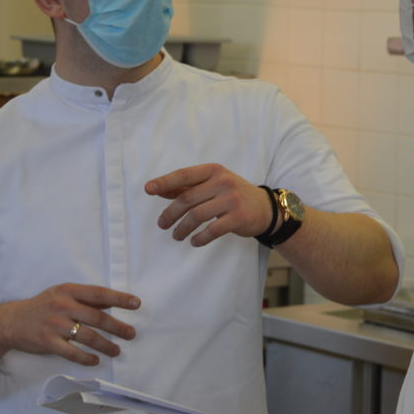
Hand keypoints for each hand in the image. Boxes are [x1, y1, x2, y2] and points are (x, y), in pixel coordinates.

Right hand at [0, 283, 139, 365]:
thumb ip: (85, 299)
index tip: (136, 304)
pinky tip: (95, 360)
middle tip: (131, 334)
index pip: (99, 294)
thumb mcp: (62, 294)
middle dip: (117, 327)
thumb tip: (111, 303)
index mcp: (68, 291)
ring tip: (117, 351)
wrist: (10, 321)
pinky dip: (85, 357)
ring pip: (87, 336)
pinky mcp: (48, 342)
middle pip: (97, 317)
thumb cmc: (41, 306)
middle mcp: (63, 306)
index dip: (119, 299)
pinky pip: (71, 352)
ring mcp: (55, 325)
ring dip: (105, 345)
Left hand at [145, 163, 273, 245]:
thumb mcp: (212, 184)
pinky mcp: (238, 218)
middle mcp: (222, 182)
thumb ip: (187, 187)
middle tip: (162, 224)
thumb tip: (158, 190)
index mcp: (213, 171)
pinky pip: (212, 230)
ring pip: (197, 215)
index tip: (148, 189)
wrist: (265, 208)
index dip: (165, 182)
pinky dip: (200, 238)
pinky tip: (194, 241)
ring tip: (176, 236)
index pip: (184, 175)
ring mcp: (231, 200)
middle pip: (187, 199)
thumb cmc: (232, 194)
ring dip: (182, 228)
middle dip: (170, 214)